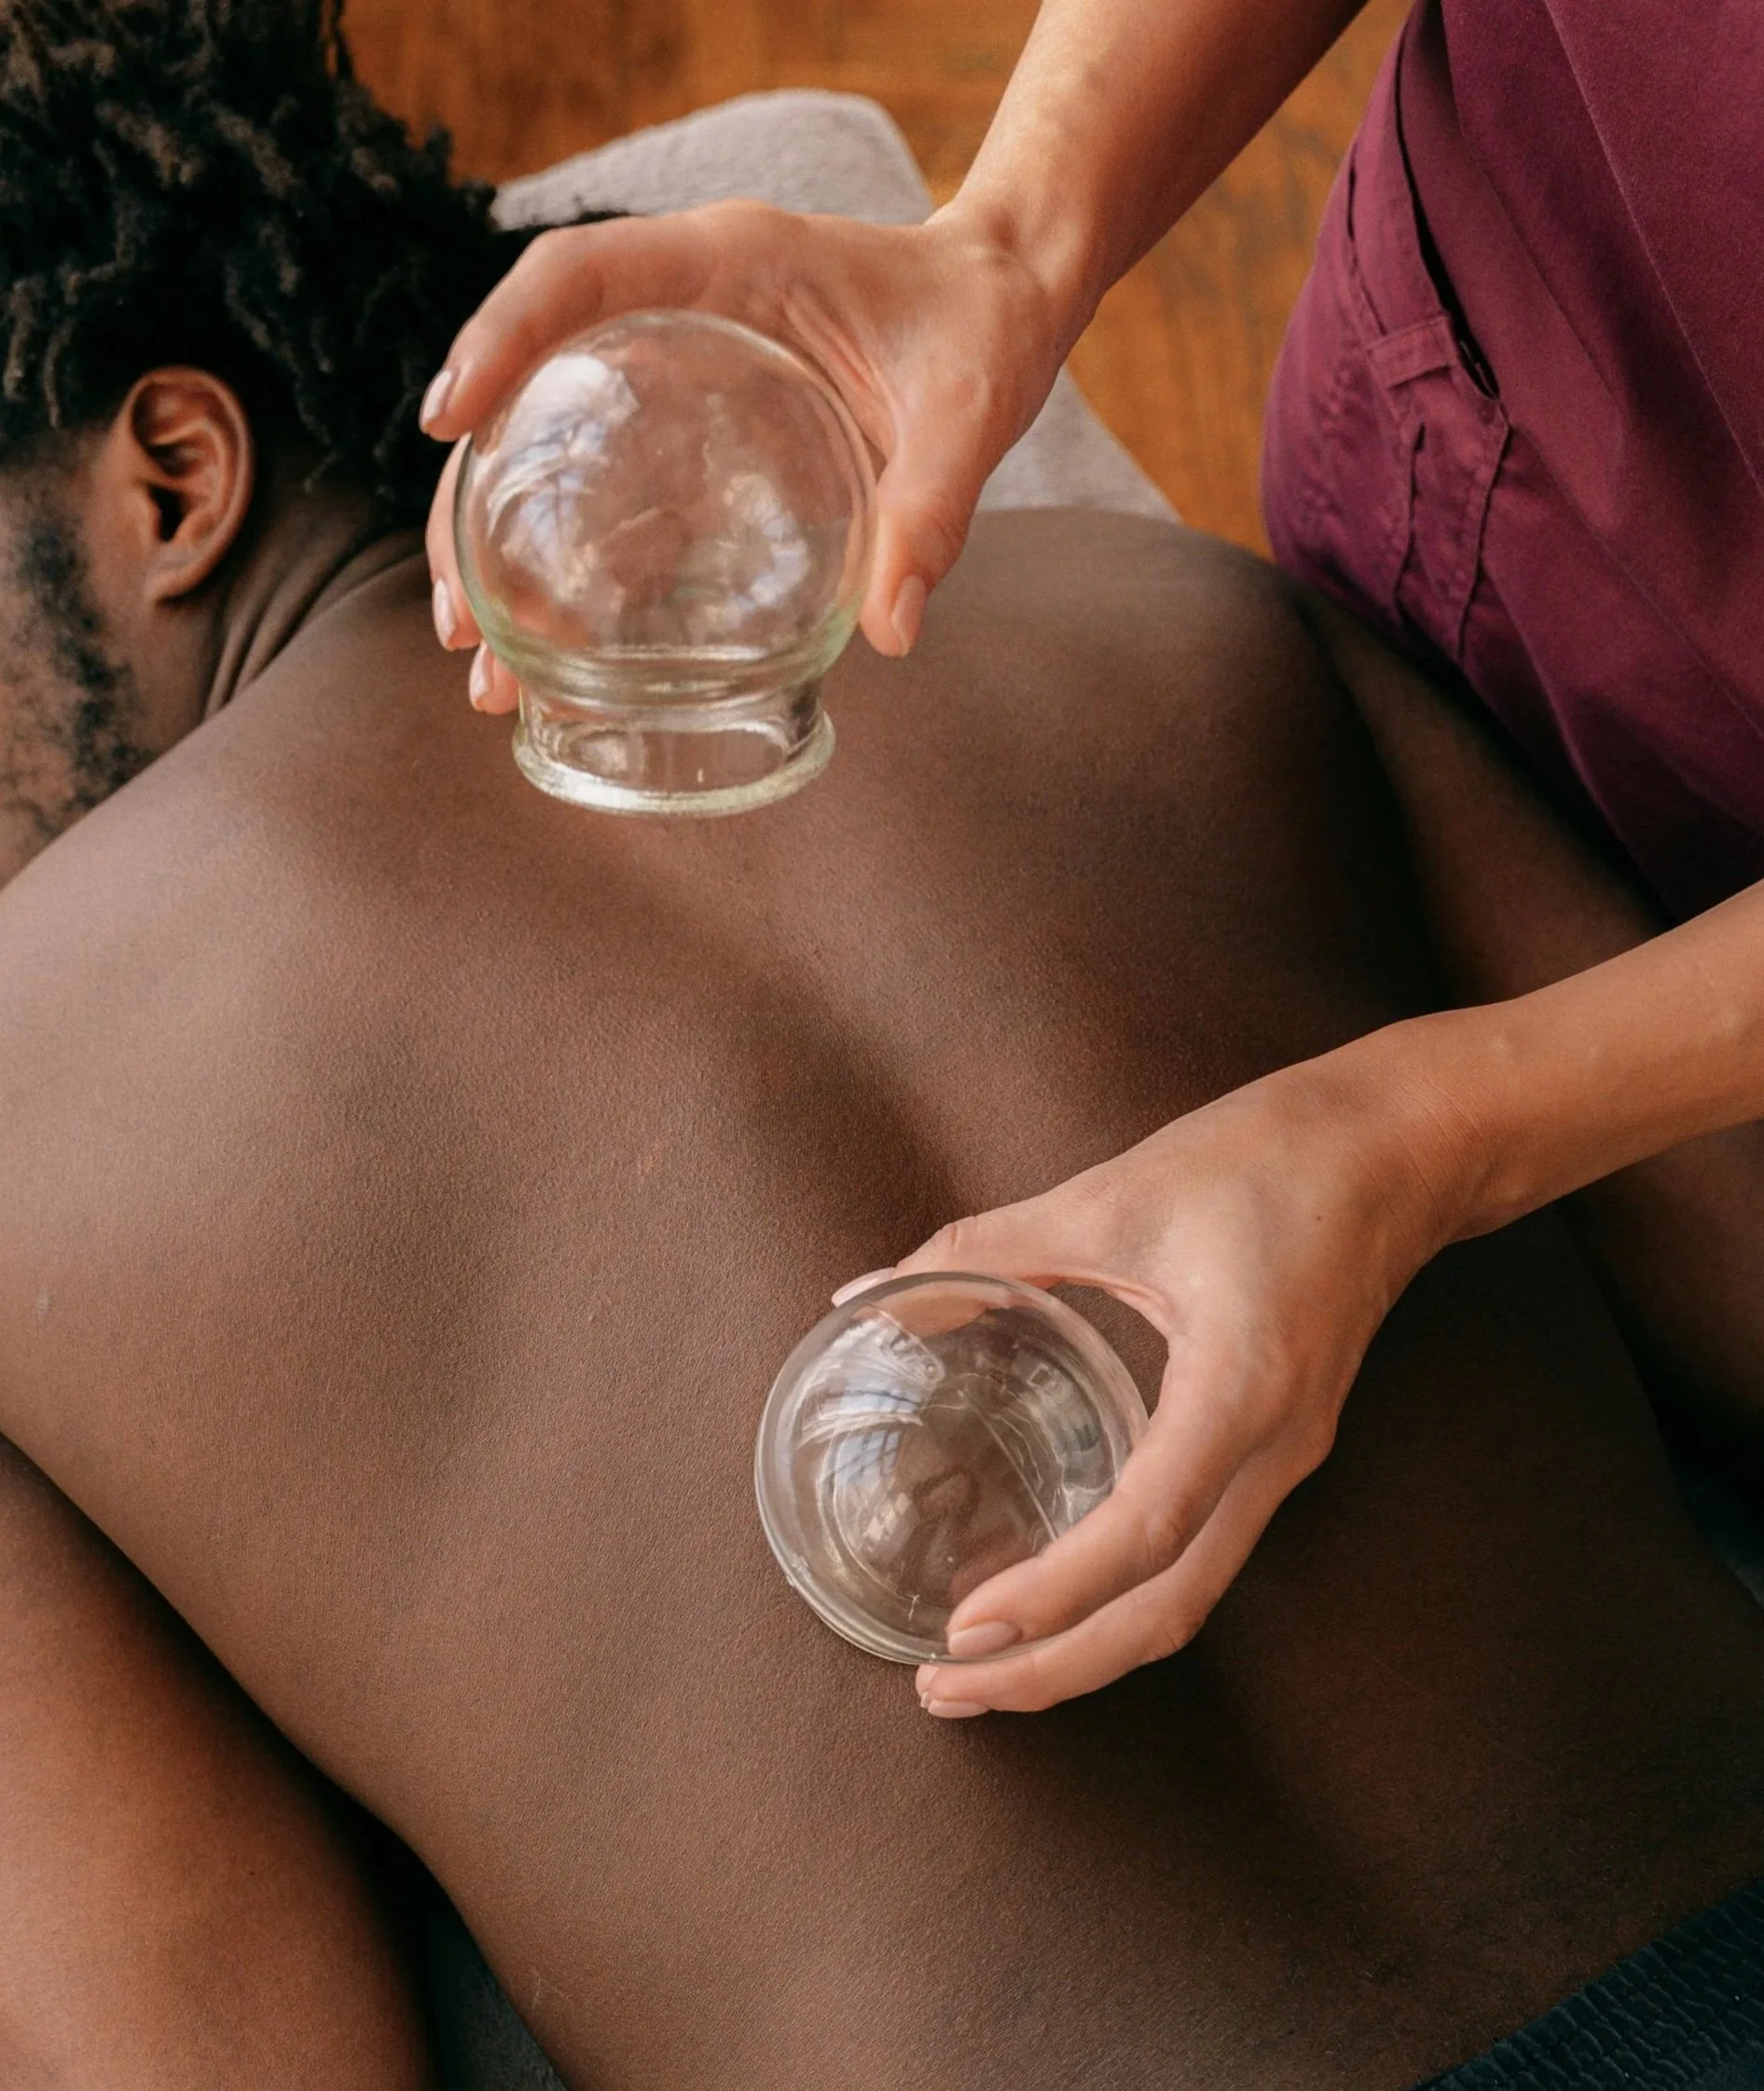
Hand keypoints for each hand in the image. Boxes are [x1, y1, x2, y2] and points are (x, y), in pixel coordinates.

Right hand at [421, 201, 1075, 710]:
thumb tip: (892, 630)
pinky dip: (581, 578)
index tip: (449, 421)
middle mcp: (679, 313)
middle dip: (475, 504)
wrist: (1005, 304)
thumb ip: (935, 506)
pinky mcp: (700, 440)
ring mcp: (680, 378)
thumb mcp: (971, 411)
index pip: (575, 275)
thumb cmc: (983, 328)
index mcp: (726, 262)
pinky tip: (562, 658)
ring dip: (508, 561)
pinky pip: (617, 502)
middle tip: (460, 623)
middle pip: (532, 390)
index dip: (499, 337)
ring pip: (557, 457)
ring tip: (488, 669)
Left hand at [889, 1039, 1470, 1714]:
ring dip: (1089, 1649)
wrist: (1398, 1146)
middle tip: (944, 1690)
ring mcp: (1285, 1459)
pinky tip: (1055, 1591)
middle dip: (1056, 1670)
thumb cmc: (1268, 1158)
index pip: (1146, 1531)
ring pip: (1189, 1598)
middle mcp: (1274, 1449)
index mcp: (1242, 1387)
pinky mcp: (1277, 1447)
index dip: (1055, 1594)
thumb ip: (985, 1249)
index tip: (967, 1630)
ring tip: (985, 1667)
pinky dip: (1123, 1598)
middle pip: (1169, 1610)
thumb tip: (871, 1296)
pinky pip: (1201, 1554)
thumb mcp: (1112, 1194)